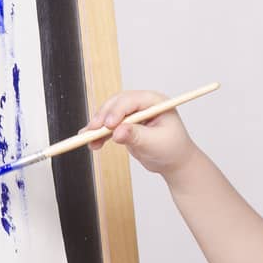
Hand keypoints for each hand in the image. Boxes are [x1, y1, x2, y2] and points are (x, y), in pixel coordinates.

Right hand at [83, 89, 198, 177]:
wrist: (174, 162)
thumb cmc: (172, 150)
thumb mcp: (155, 143)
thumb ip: (136, 136)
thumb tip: (117, 132)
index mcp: (155, 102)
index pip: (132, 100)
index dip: (118, 111)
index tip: (108, 125)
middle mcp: (142, 104)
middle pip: (116, 104)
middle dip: (103, 117)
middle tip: (93, 131)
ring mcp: (132, 113)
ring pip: (109, 114)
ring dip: (97, 126)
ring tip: (88, 139)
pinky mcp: (124, 124)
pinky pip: (108, 126)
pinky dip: (99, 134)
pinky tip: (91, 142)